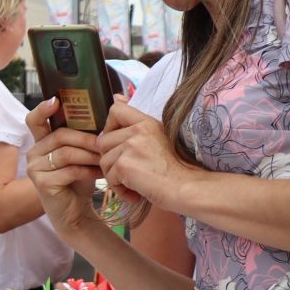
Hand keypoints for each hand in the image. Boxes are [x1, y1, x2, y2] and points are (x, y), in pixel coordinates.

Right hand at [24, 99, 106, 237]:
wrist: (76, 212)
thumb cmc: (81, 179)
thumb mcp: (84, 152)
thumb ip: (90, 131)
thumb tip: (116, 99)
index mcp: (42, 142)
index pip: (35, 120)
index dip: (43, 109)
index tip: (55, 101)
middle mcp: (33, 153)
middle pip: (60, 135)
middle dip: (86, 138)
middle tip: (105, 143)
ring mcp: (35, 169)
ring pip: (66, 153)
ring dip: (90, 156)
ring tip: (106, 160)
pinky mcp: (42, 184)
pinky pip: (69, 170)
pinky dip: (89, 171)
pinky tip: (101, 174)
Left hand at [97, 98, 193, 212]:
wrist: (186, 188)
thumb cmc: (174, 169)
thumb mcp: (158, 138)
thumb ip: (136, 123)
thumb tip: (116, 97)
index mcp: (147, 123)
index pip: (116, 110)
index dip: (109, 126)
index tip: (117, 141)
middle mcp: (138, 131)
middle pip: (103, 141)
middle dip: (111, 159)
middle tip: (129, 171)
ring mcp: (131, 147)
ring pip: (104, 161)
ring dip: (115, 176)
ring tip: (135, 183)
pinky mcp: (124, 165)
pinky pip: (109, 178)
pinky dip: (120, 189)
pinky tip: (135, 192)